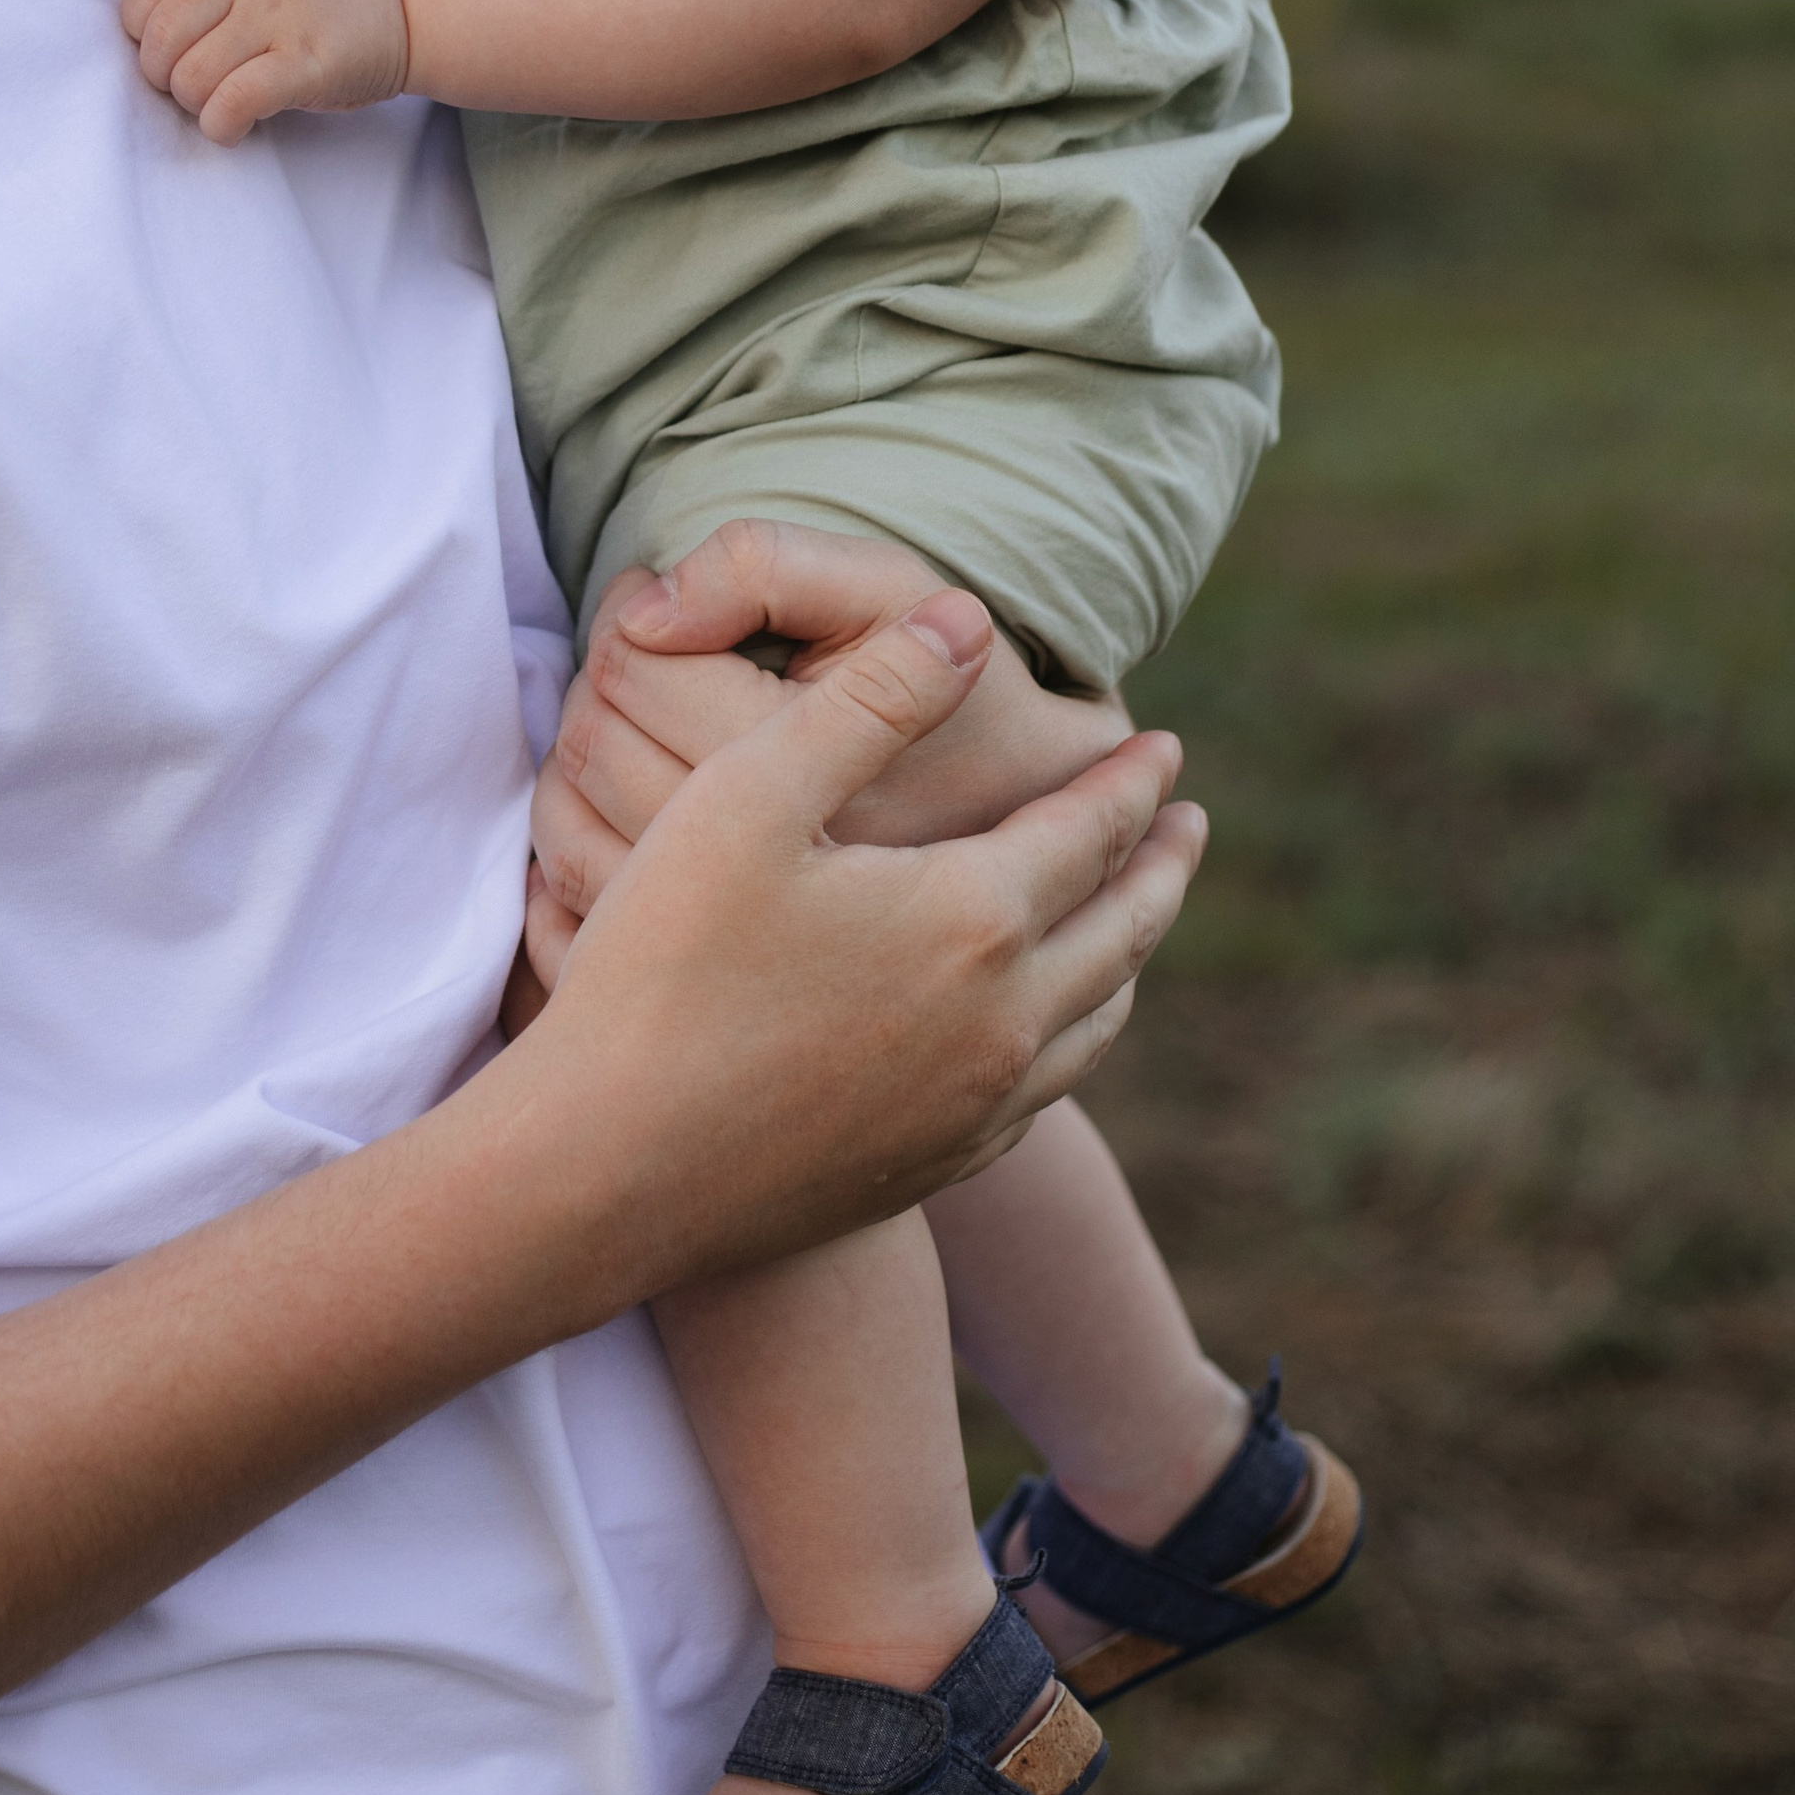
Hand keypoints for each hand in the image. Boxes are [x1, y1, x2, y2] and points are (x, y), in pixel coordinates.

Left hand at [121, 0, 410, 144]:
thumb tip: (145, 24)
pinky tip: (234, 126)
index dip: (140, 26)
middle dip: (163, 75)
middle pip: (160, 37)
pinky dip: (221, 125)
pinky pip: (233, 102)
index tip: (166, 45)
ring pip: (191, 77)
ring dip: (195, 105)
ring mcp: (279, 17)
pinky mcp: (307, 63)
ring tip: (222, 103)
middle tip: (193, 83)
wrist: (411, 1)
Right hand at [511, 597, 1203, 1250]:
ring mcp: (976, 1110)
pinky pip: (1048, 1091)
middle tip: (1187, 823)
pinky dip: (1077, 1035)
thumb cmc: (664, 966)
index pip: (1091, 831)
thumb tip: (970, 620)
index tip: (1165, 748)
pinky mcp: (935, 1166)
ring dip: (1129, 952)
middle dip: (1162, 865)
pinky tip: (1049, 1027)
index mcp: (975, 919)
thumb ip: (870, 696)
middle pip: (1125, 929)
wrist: (608, 1174)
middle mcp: (1004, 1022)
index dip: (1131, 782)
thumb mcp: (750, 794)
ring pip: (1097, 1019)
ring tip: (1134, 916)